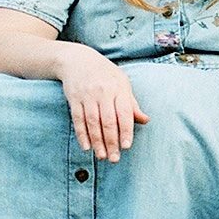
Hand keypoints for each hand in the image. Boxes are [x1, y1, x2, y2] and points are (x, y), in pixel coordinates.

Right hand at [55, 45, 148, 162]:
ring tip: (102, 156)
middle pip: (108, 121)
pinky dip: (82, 134)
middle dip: (111, 142)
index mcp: (119, 89)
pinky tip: (86, 146)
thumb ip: (131, 104)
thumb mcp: (122, 84)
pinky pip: (77, 119)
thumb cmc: (106, 74)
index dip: (125, 131)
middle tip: (114, 159)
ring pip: (92, 122)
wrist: (78, 60)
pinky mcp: (73, 99)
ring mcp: (87, 96)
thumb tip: (145, 120)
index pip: (124, 113)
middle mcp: (103, 92)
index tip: (126, 146)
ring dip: (97, 142)